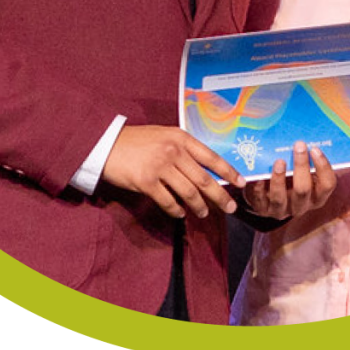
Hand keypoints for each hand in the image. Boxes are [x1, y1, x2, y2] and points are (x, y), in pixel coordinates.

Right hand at [101, 125, 245, 219]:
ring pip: (188, 192)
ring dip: (199, 206)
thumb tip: (205, 169)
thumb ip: (183, 149)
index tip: (241, 183)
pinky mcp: (146, 182)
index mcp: (181, 138)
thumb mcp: (164, 136)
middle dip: (219, 196)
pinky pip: (168, 201)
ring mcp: (160, 167)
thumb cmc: (138, 140)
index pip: (211, 157)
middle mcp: (173, 151)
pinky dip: (176, 210)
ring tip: (204, 213)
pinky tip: (180, 214)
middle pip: (203, 179)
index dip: (228, 172)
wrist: (107, 144)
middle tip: (229, 208)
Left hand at [242, 142, 335, 219]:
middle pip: (303, 190)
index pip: (328, 184)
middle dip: (301, 166)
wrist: (269, 199)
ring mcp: (282, 210)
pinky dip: (258, 187)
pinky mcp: (263, 209)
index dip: (323, 167)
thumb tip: (305, 133)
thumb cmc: (292, 179)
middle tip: (298, 146)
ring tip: (279, 161)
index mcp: (316, 195)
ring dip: (279, 179)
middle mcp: (301, 205)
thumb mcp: (303, 172)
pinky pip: (260, 200)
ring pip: (280, 198)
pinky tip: (258, 175)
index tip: (315, 148)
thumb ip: (307, 159)